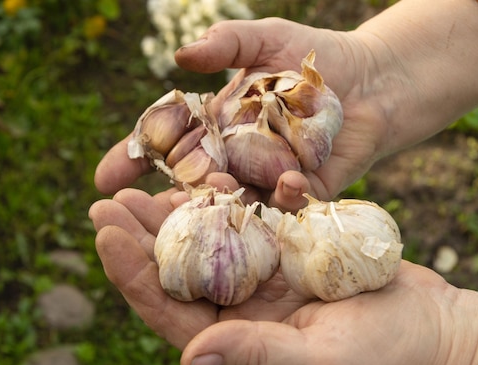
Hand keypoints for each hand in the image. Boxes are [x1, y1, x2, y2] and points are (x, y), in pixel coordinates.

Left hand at [88, 188, 477, 364]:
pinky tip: (228, 173)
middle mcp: (246, 311)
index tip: (105, 230)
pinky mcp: (298, 251)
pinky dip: (248, 197)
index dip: (132, 273)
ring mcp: (271, 278)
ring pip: (216, 240)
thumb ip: (257, 357)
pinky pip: (263, 220)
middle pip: (183, 271)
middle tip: (111, 195)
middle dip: (145, 235)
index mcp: (240, 344)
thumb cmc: (387, 362)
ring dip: (185, 210)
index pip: (170, 311)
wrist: (438, 336)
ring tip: (155, 178)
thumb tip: (188, 360)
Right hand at [95, 18, 390, 210]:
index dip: (135, 159)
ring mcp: (267, 178)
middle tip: (134, 212)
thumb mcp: (266, 39)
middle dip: (164, 195)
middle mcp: (236, 158)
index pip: (167, 144)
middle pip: (193, 181)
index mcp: (217, 125)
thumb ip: (226, 43)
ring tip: (204, 204)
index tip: (104, 179)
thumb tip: (180, 56)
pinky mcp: (304, 192)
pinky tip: (282, 188)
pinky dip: (282, 198)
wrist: (374, 80)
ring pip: (235, 201)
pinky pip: (287, 203)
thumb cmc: (314, 57)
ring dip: (216, 207)